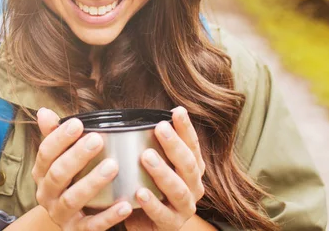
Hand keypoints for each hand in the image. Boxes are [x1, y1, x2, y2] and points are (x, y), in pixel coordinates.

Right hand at [32, 108, 132, 229]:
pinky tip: (125, 205)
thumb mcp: (58, 159)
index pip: (45, 153)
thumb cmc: (68, 181)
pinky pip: (92, 225)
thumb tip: (44, 111)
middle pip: (58, 174)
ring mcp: (61, 214)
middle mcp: (47, 194)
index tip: (78, 123)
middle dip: (77, 156)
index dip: (60, 138)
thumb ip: (54, 136)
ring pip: (73, 199)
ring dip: (92, 182)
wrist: (68, 220)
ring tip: (113, 166)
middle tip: (97, 140)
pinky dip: (109, 216)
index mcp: (41, 173)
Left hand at [125, 106, 205, 230]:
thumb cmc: (149, 188)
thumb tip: (135, 117)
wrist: (148, 227)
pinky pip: (162, 215)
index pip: (192, 145)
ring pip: (178, 190)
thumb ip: (150, 145)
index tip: (177, 111)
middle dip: (174, 145)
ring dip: (163, 172)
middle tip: (160, 127)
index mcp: (191, 169)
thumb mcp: (153, 167)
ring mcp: (184, 208)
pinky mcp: (171, 226)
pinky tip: (140, 192)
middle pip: (188, 165)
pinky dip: (152, 204)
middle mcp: (193, 187)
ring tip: (146, 156)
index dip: (186, 128)